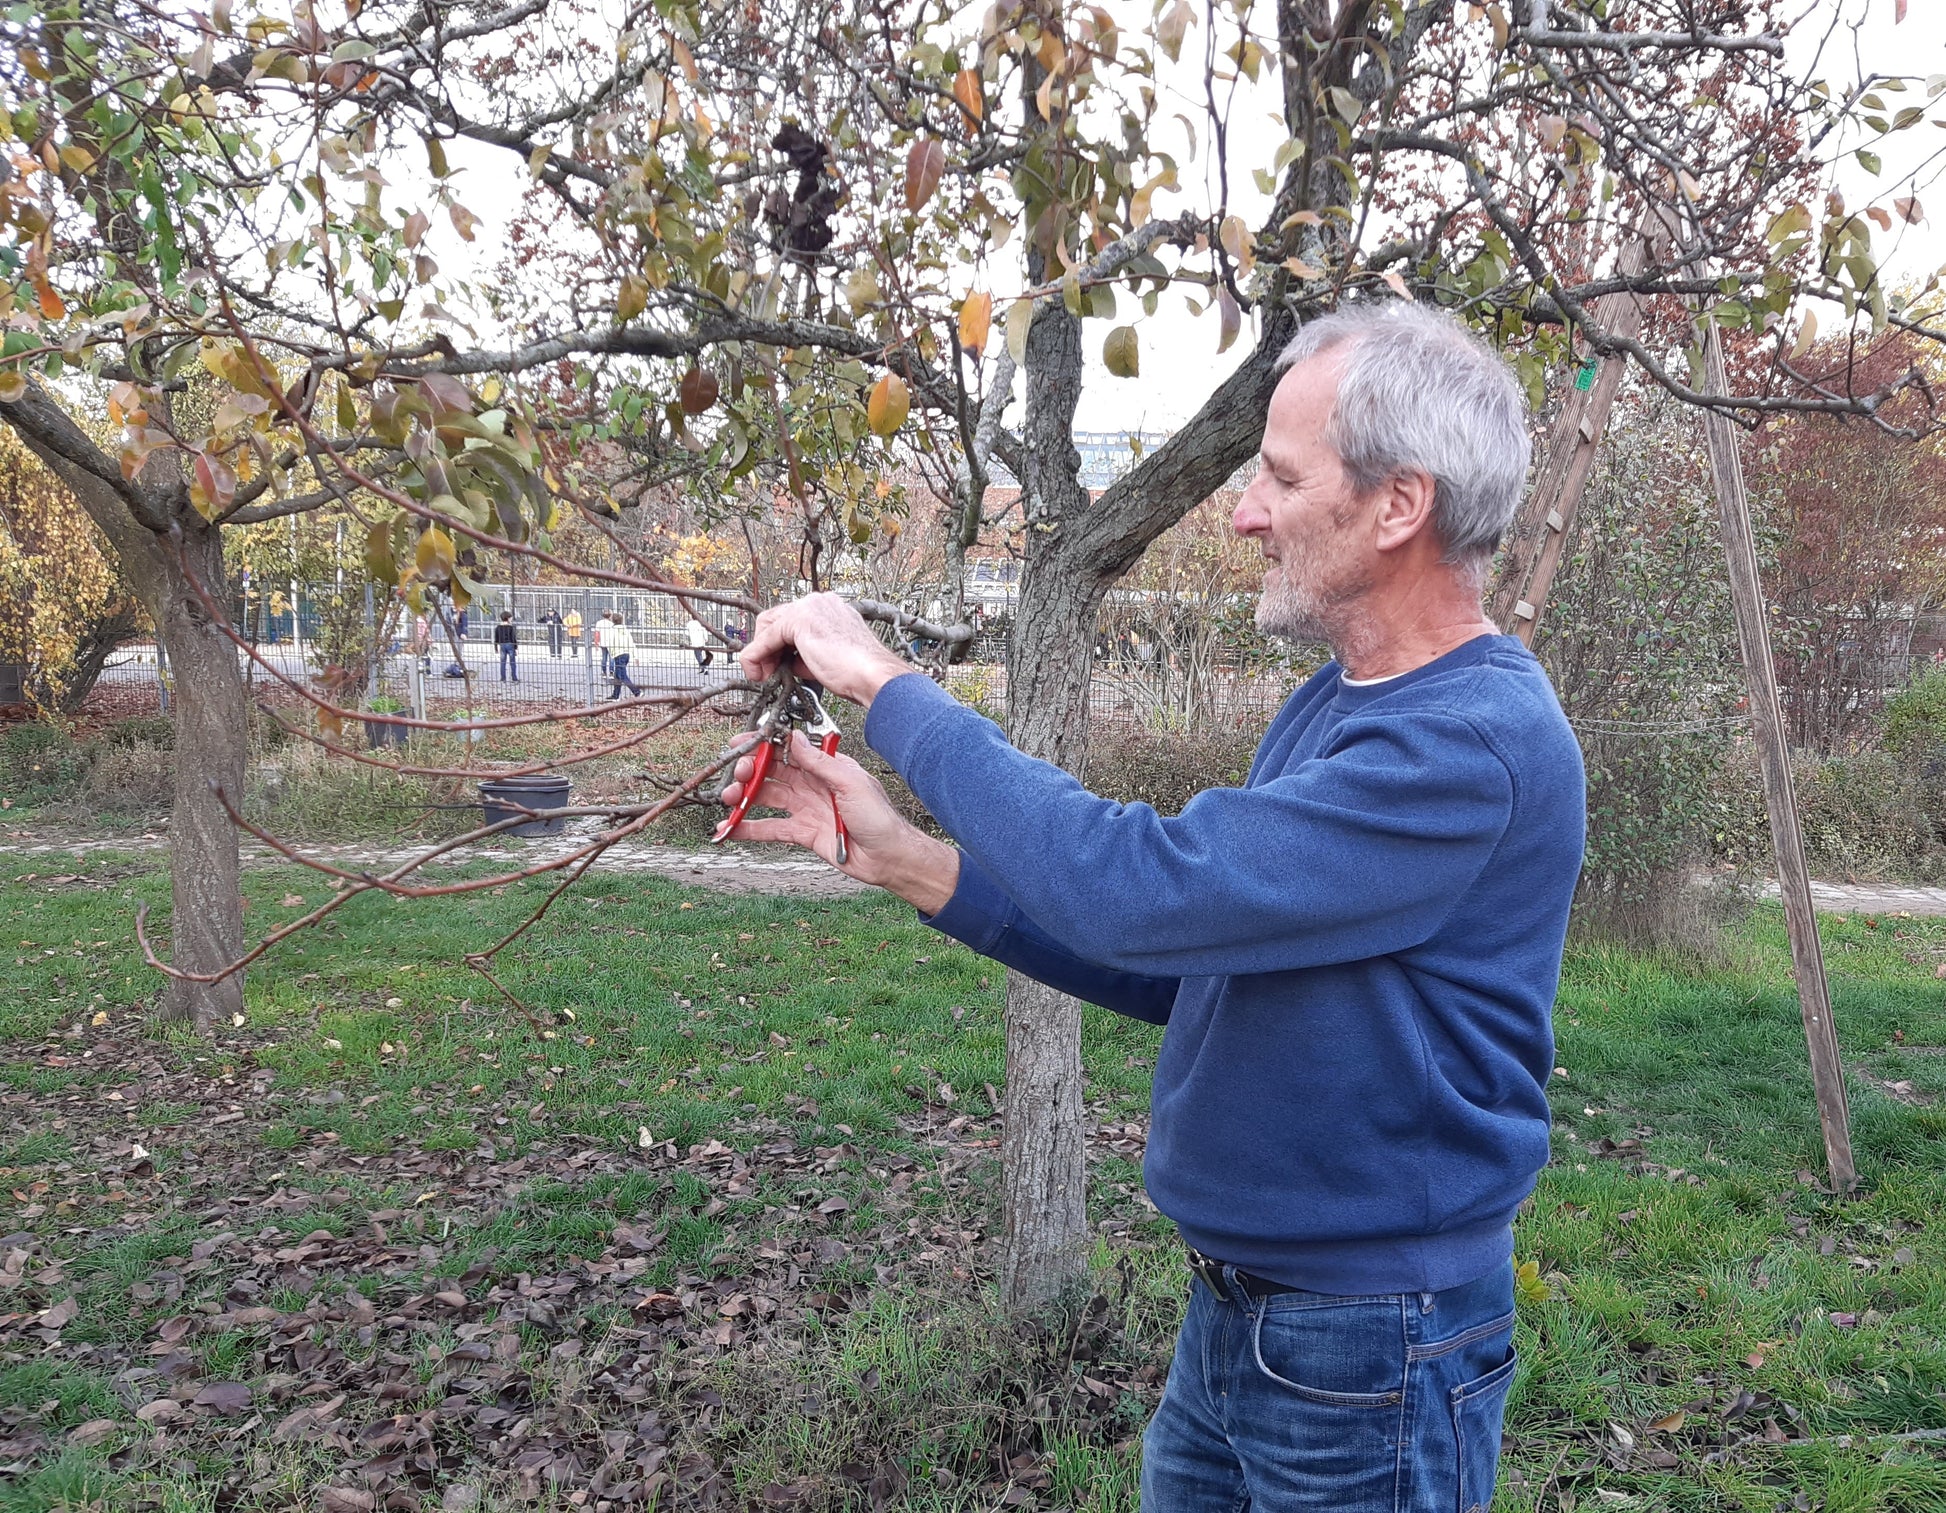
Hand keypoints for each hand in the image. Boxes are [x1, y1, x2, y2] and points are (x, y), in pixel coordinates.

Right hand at [718, 731, 959, 913]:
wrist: (889, 858)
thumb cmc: (880, 818)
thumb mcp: (851, 783)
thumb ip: (820, 763)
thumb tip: (795, 739)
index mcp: (826, 767)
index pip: (788, 750)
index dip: (763, 746)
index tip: (740, 744)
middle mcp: (812, 785)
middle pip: (772, 773)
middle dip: (749, 771)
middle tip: (735, 775)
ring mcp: (805, 809)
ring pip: (767, 798)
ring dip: (744, 797)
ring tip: (726, 799)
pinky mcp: (802, 833)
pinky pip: (770, 828)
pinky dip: (749, 828)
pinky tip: (730, 828)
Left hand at [738, 593, 911, 707]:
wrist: (872, 675)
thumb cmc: (860, 671)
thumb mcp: (828, 658)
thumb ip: (807, 654)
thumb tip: (791, 662)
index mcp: (829, 609)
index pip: (791, 620)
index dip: (778, 646)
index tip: (776, 665)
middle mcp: (818, 602)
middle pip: (774, 619)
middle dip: (766, 647)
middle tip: (767, 671)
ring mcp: (809, 608)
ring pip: (767, 626)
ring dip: (760, 653)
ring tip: (764, 675)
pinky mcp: (799, 620)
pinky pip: (766, 638)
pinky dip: (756, 656)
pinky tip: (758, 671)